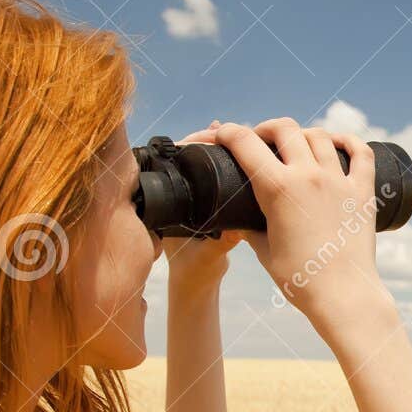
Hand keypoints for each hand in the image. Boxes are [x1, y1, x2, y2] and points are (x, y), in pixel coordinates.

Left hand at [160, 120, 247, 292]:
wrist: (198, 282)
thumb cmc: (195, 271)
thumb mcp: (210, 256)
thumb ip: (221, 244)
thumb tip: (237, 228)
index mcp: (170, 204)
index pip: (176, 163)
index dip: (191, 145)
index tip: (209, 136)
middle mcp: (178, 195)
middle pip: (190, 156)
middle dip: (208, 140)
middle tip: (224, 129)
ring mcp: (192, 195)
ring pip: (203, 162)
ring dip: (219, 147)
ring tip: (235, 132)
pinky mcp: (206, 199)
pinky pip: (215, 173)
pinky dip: (226, 159)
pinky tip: (241, 147)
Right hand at [206, 117, 393, 331]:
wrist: (343, 296)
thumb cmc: (300, 280)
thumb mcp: (264, 250)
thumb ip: (250, 226)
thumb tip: (242, 217)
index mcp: (278, 189)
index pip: (245, 143)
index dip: (228, 134)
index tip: (224, 137)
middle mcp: (309, 176)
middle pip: (284, 129)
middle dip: (266, 129)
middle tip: (261, 142)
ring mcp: (339, 181)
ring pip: (318, 136)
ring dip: (301, 135)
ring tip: (295, 146)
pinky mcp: (363, 191)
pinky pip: (360, 152)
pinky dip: (347, 141)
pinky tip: (336, 142)